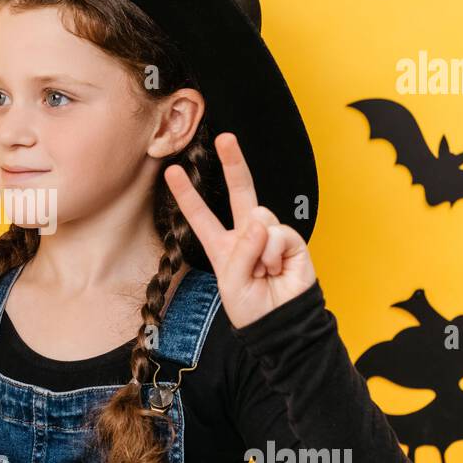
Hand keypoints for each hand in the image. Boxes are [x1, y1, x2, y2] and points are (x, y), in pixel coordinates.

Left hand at [164, 131, 315, 329]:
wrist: (280, 324)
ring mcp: (269, 235)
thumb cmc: (251, 307)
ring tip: (261, 272)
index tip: (171, 171)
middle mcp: (246, 235)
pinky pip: (278, 233)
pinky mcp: (291, 241)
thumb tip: (260, 222)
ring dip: (257, 249)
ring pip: (259, 217)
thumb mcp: (231, 281)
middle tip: (225, 138)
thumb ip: (241, 251)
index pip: (201, 215)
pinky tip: (275, 268)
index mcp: (222, 245)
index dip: (187, 194)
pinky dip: (273, 252)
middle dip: (233, 162)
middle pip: (240, 192)